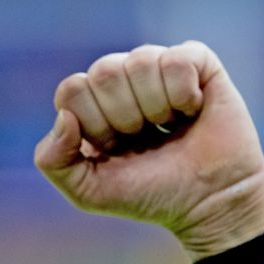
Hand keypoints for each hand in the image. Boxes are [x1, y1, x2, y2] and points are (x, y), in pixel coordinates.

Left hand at [33, 41, 263, 259]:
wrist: (210, 203)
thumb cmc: (150, 194)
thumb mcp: (88, 191)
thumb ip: (53, 161)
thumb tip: (64, 116)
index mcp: (92, 102)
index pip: (72, 89)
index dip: (95, 124)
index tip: (116, 148)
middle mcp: (122, 78)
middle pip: (105, 71)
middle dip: (126, 117)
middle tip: (146, 139)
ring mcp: (158, 66)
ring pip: (141, 61)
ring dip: (157, 106)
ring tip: (170, 126)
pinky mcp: (198, 62)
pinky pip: (177, 59)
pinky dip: (185, 93)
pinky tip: (193, 111)